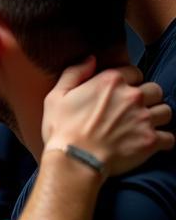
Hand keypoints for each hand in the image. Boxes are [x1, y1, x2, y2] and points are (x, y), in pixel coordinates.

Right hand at [41, 57, 173, 176]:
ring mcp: (144, 118)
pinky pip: (170, 137)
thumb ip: (74, 73)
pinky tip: (151, 142)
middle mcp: (132, 96)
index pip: (134, 72)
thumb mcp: (56, 96)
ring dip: (157, 117)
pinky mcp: (151, 140)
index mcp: (110, 81)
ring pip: (166, 112)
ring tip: (144, 125)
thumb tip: (90, 59)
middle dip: (147, 98)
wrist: (74, 160)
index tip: (121, 92)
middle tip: (134, 110)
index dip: (128, 81)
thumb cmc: (62, 129)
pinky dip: (162, 141)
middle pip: (155, 90)